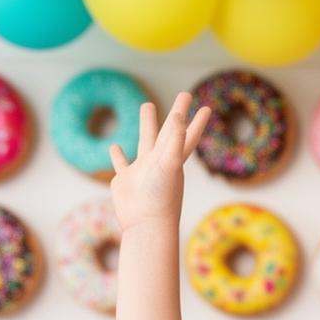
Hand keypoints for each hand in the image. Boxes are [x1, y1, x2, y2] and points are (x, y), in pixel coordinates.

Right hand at [109, 92, 210, 232]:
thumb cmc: (160, 197)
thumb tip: (178, 116)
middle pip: (169, 132)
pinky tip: (114, 147)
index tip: (205, 105)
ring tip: (147, 105)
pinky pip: (121, 164)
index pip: (187, 134)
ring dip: (147, 125)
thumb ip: (174, 141)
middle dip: (176, 114)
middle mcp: (160, 162)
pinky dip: (117, 156)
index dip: (196, 120)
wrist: (145, 225)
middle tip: (183, 94)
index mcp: (173, 159)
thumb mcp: (168, 164)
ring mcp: (142, 170)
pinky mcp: (125, 180)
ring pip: (145, 141)